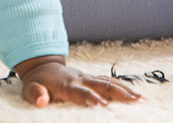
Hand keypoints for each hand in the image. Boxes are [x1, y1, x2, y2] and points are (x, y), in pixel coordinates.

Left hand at [15, 56, 143, 107]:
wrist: (41, 66)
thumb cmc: (37, 82)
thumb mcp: (30, 89)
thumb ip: (35, 95)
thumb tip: (41, 100)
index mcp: (66, 85)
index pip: (82, 93)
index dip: (92, 99)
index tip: (104, 106)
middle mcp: (80, 79)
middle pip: (103, 85)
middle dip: (120, 94)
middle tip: (137, 102)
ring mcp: (87, 77)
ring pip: (109, 82)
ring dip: (126, 90)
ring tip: (143, 99)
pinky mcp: (92, 78)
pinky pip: (109, 81)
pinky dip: (123, 87)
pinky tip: (136, 94)